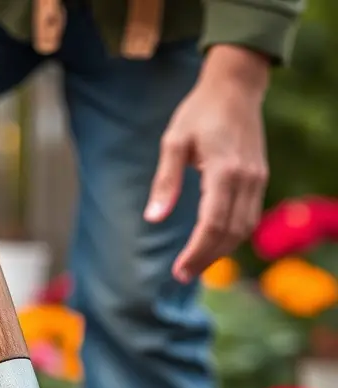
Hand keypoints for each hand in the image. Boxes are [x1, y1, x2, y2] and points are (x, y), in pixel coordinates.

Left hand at [145, 45, 269, 282]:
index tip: (178, 270)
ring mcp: (257, 180)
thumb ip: (165, 181)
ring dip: (220, 252)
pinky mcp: (259, 180)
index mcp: (224, 171)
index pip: (212, 224)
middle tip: (182, 274)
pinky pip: (249, 218)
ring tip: (196, 264)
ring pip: (243, 230)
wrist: (235, 87)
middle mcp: (246, 179)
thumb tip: (153, 218)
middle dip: (206, 258)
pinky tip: (213, 244)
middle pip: (229, 233)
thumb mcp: (174, 141)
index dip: (196, 252)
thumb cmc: (199, 112)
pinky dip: (232, 237)